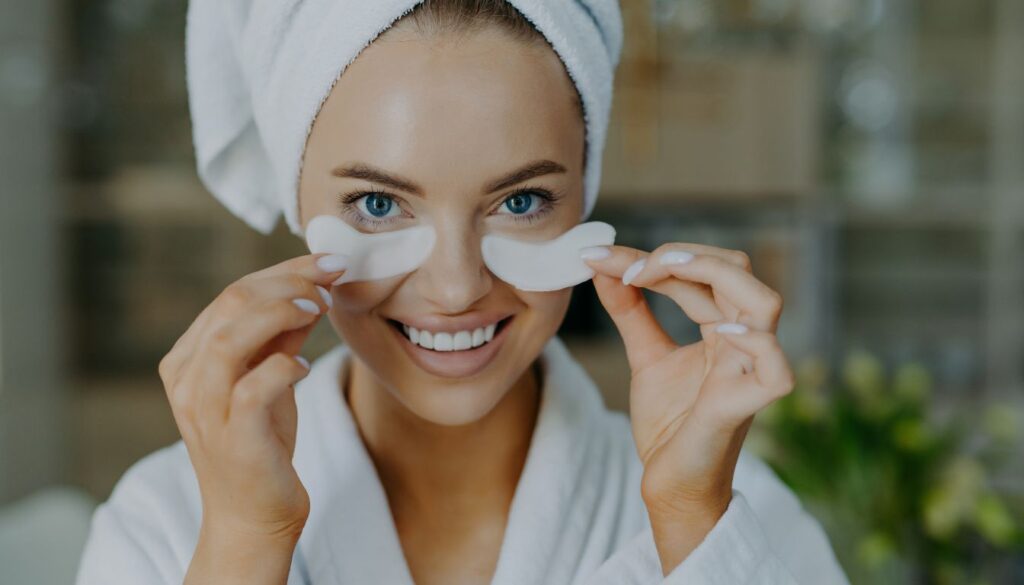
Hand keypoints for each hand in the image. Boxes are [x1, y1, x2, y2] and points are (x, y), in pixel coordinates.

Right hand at [159, 253, 346, 546]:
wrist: (253, 513)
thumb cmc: (262, 441)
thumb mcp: (269, 375)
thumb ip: (281, 334)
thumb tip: (312, 287)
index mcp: (189, 358)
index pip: (231, 294)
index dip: (283, 270)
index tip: (327, 262)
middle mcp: (187, 379)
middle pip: (230, 304)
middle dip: (287, 281)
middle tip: (331, 277)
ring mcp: (204, 409)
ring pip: (231, 338)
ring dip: (280, 313)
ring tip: (319, 309)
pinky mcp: (232, 437)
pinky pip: (252, 388)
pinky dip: (282, 367)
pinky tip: (303, 366)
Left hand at [582, 243, 793, 573]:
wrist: (669, 483)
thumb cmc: (669, 423)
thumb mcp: (645, 356)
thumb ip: (630, 311)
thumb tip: (603, 264)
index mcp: (724, 327)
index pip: (704, 270)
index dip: (656, 257)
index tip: (601, 258)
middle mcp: (743, 342)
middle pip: (738, 271)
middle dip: (682, 255)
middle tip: (628, 267)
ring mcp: (748, 372)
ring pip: (764, 304)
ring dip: (713, 274)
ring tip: (659, 272)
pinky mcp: (745, 407)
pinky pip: (775, 371)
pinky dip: (754, 342)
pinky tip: (717, 330)